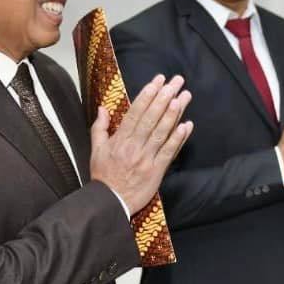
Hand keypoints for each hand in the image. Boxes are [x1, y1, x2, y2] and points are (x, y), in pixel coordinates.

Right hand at [90, 75, 193, 214]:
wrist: (110, 202)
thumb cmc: (104, 176)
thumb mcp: (96, 150)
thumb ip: (99, 128)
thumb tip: (102, 108)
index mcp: (119, 139)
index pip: (135, 112)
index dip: (147, 95)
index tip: (157, 81)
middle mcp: (134, 146)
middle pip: (151, 118)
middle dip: (164, 98)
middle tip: (176, 82)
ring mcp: (146, 158)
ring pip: (161, 132)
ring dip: (174, 114)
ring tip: (184, 97)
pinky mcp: (156, 171)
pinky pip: (169, 152)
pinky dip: (178, 139)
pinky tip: (187, 126)